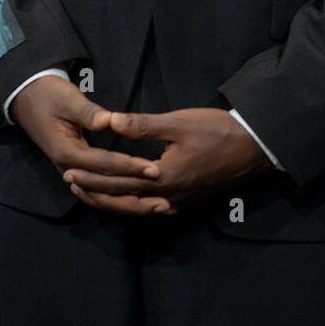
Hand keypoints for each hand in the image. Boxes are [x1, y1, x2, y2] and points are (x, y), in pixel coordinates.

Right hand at [10, 76, 171, 215]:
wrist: (27, 98)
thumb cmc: (49, 95)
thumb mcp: (68, 99)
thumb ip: (88, 112)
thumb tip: (109, 121)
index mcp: (66, 152)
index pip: (104, 165)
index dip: (130, 167)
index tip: (154, 170)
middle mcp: (69, 169)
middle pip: (105, 190)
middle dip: (136, 195)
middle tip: (166, 201)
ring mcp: (73, 173)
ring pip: (104, 197)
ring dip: (132, 205)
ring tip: (161, 208)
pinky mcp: (79, 172)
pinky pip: (101, 191)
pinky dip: (121, 199)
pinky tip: (143, 202)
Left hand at [64, 108, 273, 211]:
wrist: (255, 148)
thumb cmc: (218, 131)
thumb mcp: (179, 122)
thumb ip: (143, 125)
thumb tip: (110, 120)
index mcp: (161, 177)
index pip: (117, 179)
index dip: (91, 174)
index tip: (69, 169)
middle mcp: (167, 194)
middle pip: (123, 198)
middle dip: (95, 190)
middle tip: (70, 183)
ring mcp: (179, 198)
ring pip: (137, 205)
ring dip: (113, 198)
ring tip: (93, 191)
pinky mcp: (188, 195)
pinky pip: (153, 205)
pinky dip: (135, 201)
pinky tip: (131, 198)